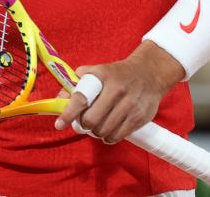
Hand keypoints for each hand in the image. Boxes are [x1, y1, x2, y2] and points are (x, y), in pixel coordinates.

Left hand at [54, 41, 183, 143]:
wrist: (150, 73)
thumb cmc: (117, 74)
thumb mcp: (97, 71)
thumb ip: (77, 83)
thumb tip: (60, 99)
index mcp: (103, 76)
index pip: (82, 98)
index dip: (68, 113)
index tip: (59, 124)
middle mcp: (117, 91)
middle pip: (92, 120)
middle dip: (83, 125)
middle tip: (82, 123)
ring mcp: (130, 105)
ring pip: (104, 131)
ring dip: (95, 132)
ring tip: (95, 126)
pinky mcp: (140, 118)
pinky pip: (118, 136)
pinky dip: (108, 138)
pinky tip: (107, 132)